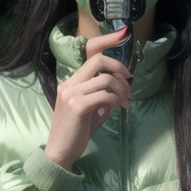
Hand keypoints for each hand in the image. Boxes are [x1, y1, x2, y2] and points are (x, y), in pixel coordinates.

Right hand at [44, 27, 132, 170]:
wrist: (61, 153)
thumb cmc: (75, 134)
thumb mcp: (90, 111)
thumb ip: (101, 98)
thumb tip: (117, 91)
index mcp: (70, 82)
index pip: (88, 55)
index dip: (107, 41)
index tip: (124, 38)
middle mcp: (69, 84)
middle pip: (99, 61)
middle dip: (120, 68)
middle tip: (130, 82)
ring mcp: (71, 94)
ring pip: (105, 79)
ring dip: (122, 90)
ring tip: (126, 102)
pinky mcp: (77, 106)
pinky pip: (105, 95)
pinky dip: (117, 100)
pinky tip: (120, 108)